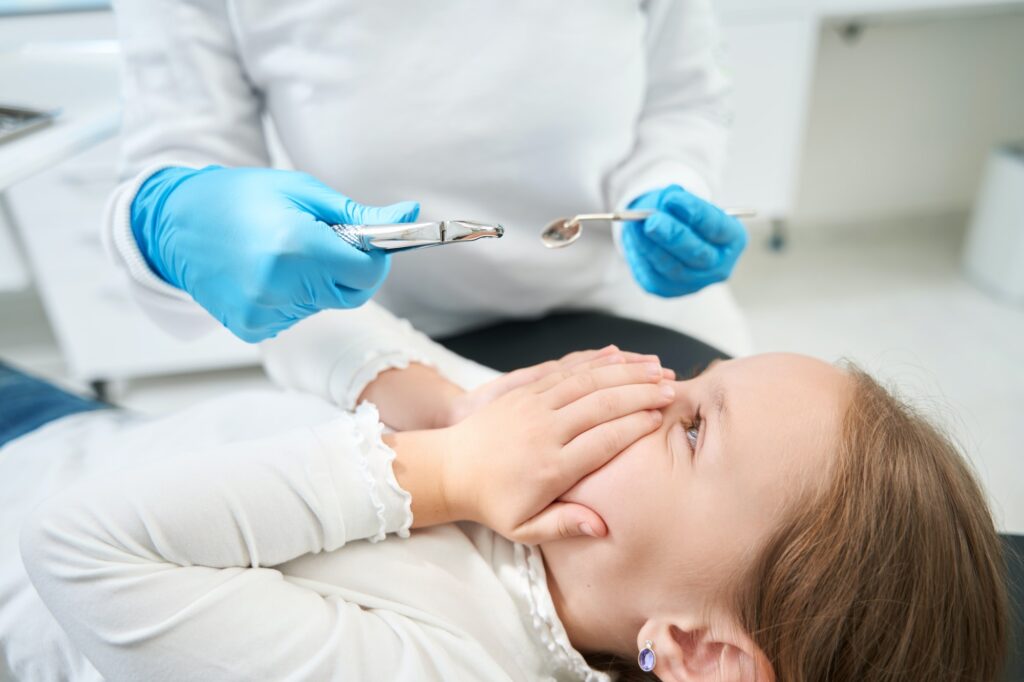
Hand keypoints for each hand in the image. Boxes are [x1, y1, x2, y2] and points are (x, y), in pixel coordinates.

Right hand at [131, 166, 419, 341]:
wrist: (174, 221)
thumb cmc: (240, 197)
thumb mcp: (302, 192)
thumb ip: (358, 214)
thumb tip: (408, 216)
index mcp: (297, 248)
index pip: (368, 273)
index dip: (373, 256)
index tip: (362, 240)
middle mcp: (280, 286)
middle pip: (352, 293)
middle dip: (348, 269)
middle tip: (320, 241)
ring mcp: (264, 311)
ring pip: (324, 304)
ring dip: (318, 282)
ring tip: (282, 252)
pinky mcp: (252, 326)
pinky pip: (296, 315)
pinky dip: (293, 296)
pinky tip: (266, 272)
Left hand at [441, 362, 673, 543]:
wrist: (447, 468)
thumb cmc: (491, 502)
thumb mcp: (524, 528)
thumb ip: (565, 525)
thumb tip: (603, 527)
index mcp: (550, 467)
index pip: (604, 440)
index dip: (636, 426)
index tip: (662, 419)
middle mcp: (544, 431)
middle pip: (602, 404)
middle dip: (641, 393)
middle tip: (673, 388)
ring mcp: (533, 405)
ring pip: (587, 381)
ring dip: (625, 370)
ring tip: (657, 367)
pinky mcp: (524, 390)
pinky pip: (565, 369)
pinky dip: (595, 360)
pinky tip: (619, 354)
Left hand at [621, 184, 747, 296]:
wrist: (672, 238)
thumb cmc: (684, 216)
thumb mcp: (685, 202)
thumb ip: (676, 199)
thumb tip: (666, 200)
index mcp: (732, 239)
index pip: (717, 227)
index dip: (695, 213)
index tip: (673, 199)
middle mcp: (718, 266)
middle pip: (697, 254)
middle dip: (673, 236)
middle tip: (652, 221)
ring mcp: (694, 282)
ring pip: (672, 267)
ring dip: (651, 245)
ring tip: (635, 225)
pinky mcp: (668, 290)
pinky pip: (653, 274)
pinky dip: (641, 255)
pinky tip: (633, 237)